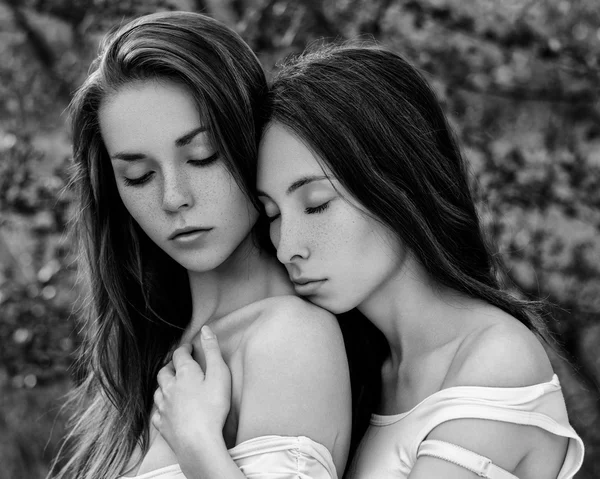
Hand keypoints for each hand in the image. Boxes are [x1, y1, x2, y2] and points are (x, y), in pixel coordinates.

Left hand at [153, 326, 231, 455]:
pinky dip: (161, 407)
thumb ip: (212, 350)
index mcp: (184, 373)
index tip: (189, 347)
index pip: (179, 355)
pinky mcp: (162, 424)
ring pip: (158, 391)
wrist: (198, 442)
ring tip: (171, 385)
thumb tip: (205, 329)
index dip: (184, 349)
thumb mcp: (219, 374)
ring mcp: (164, 407)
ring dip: (164, 385)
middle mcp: (169, 388)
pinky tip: (166, 409)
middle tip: (178, 365)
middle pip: (164, 372)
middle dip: (170, 365)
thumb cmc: (212, 407)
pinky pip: (157, 412)